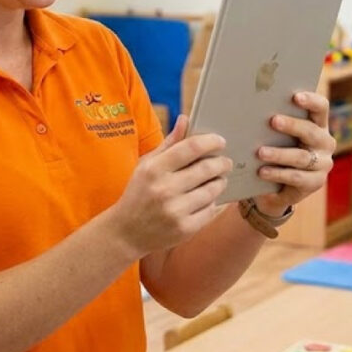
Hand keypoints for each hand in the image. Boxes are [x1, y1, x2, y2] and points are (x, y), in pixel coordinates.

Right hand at [107, 115, 232, 257]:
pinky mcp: (185, 229)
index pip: (191, 148)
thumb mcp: (146, 165)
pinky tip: (208, 198)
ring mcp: (175, 211)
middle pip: (207, 169)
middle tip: (225, 162)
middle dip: (221, 163)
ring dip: (220, 182)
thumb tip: (185, 119)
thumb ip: (168, 143)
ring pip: (212, 190)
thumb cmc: (138, 193)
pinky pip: (211, 210)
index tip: (220, 141)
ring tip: (218, 179)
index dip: (211, 141)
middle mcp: (164, 189)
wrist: (126, 232)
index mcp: (154, 169)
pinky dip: (213, 202)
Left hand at [254, 92, 335, 215]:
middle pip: (311, 131)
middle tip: (273, 121)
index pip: (321, 108)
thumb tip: (251, 105)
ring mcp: (322, 164)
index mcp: (317, 124)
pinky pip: (296, 177)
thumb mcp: (276, 134)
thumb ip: (273, 122)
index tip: (295, 96)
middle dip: (292, 125)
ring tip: (260, 152)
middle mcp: (324, 142)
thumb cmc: (275, 148)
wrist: (276, 185)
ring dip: (280, 154)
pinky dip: (278, 174)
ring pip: (302, 157)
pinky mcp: (315, 182)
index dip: (311, 101)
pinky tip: (262, 171)